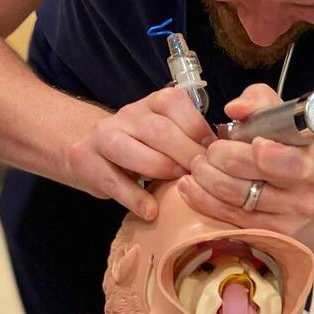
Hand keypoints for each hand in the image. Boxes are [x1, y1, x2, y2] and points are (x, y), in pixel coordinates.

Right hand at [64, 87, 215, 219]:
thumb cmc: (142, 143)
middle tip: (204, 176)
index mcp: (154, 103)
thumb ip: (191, 137)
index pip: (177, 105)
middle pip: (159, 132)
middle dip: (186, 155)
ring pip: (132, 150)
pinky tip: (151, 210)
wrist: (87, 146)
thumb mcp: (167, 132)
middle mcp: (128, 114)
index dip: (199, 132)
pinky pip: (114, 182)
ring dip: (161, 170)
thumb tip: (226, 155)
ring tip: (179, 186)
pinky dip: (136, 199)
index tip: (215, 155)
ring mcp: (104, 136)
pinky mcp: (87, 162)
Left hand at [177, 84, 313, 250]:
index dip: (264, 151)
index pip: (291, 160)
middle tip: (211, 149)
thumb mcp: (302, 126)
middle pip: (251, 175)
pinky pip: (230, 217)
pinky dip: (204, 200)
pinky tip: (192, 186)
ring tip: (198, 164)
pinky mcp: (274, 235)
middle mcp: (309, 189)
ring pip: (235, 196)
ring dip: (206, 177)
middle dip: (220, 157)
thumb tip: (234, 108)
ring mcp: (292, 216)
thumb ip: (266, 105)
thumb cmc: (313, 157)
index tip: (250, 141)